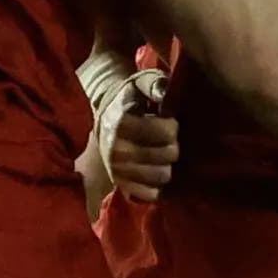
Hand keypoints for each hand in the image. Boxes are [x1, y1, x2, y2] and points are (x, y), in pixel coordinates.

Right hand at [96, 67, 176, 201]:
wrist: (104, 114)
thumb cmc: (129, 98)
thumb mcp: (140, 83)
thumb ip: (154, 84)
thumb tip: (164, 92)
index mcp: (122, 124)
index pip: (166, 133)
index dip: (173, 127)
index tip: (168, 122)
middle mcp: (117, 150)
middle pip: (168, 155)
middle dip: (173, 145)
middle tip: (167, 139)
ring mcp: (117, 170)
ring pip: (163, 176)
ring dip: (167, 164)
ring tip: (161, 154)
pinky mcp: (120, 184)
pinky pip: (150, 194)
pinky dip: (158, 185)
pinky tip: (156, 170)